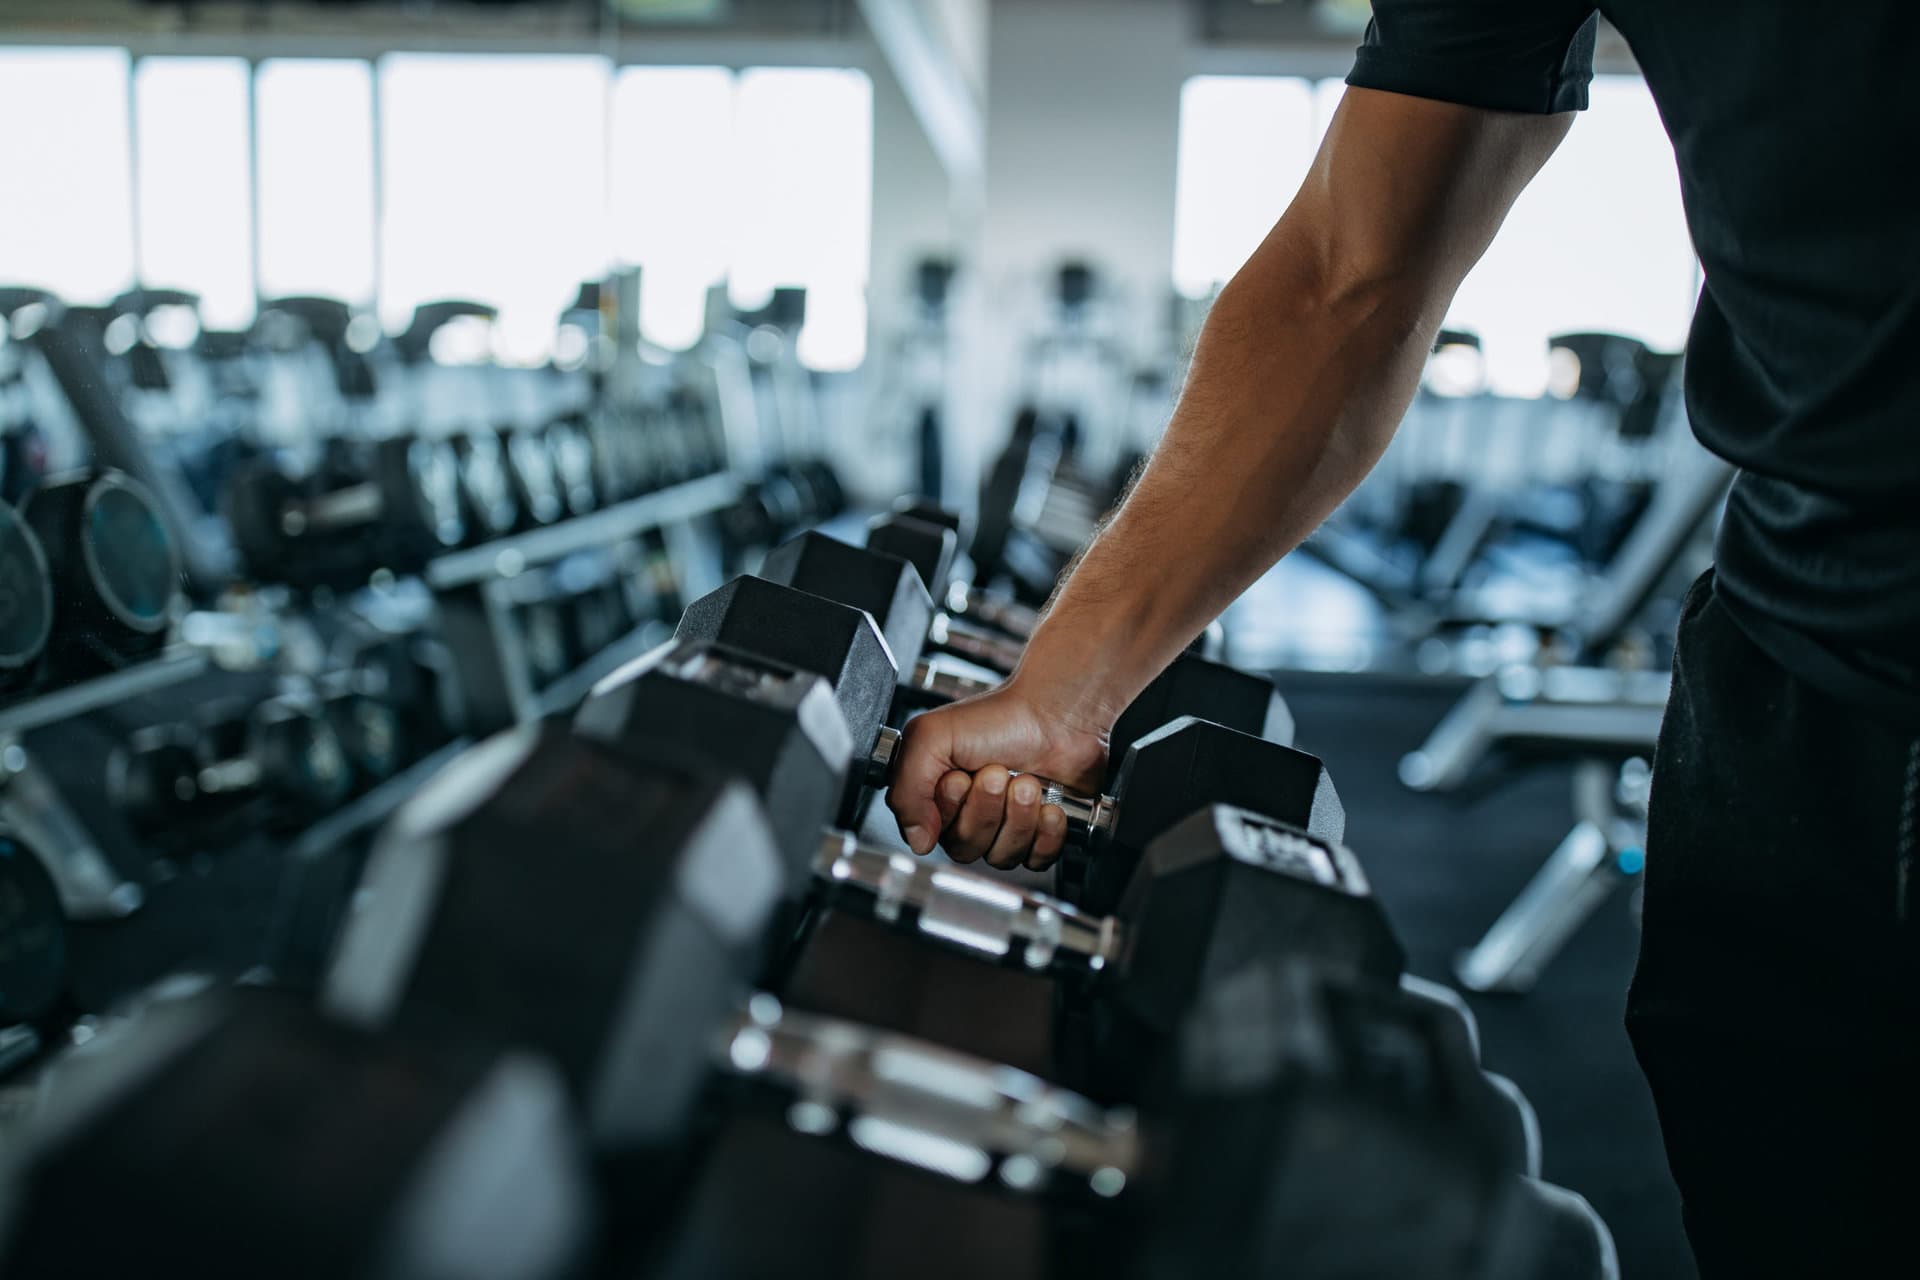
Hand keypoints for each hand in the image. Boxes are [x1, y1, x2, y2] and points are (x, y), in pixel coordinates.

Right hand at [885, 681, 1107, 871]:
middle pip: (967, 848)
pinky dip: (1045, 832)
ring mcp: (1007, 825)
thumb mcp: (931, 737)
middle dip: (985, 809)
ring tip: (1027, 782)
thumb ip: (906, 790)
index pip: (932, 833)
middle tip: (997, 774)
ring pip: (1002, 856)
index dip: (950, 808)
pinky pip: (1037, 859)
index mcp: (938, 795)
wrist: (1055, 714)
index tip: (960, 776)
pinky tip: (1048, 805)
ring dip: (1018, 816)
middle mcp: (970, 814)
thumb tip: (916, 840)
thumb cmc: (999, 718)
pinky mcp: (1041, 833)